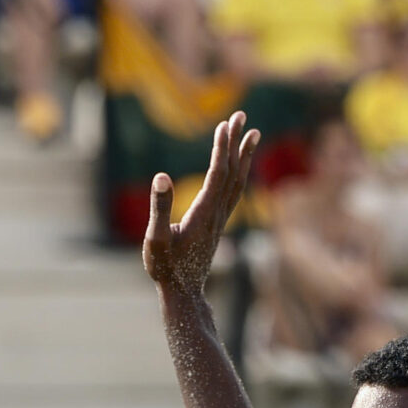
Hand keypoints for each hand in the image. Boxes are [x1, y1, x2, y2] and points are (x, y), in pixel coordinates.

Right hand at [143, 112, 258, 296]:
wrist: (183, 292)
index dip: (223, 148)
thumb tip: (161, 176)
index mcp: (203, 213)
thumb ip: (159, 207)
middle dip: (237, 142)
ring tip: (252, 133)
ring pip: (238, 181)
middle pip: (232, 172)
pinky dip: (239, 172)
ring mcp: (220, 219)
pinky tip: (239, 165)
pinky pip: (234, 192)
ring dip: (244, 155)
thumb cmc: (166, 268)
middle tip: (241, 115)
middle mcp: (217, 213)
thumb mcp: (156, 239)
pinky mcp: (217, 224)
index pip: (218, 174)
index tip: (225, 124)